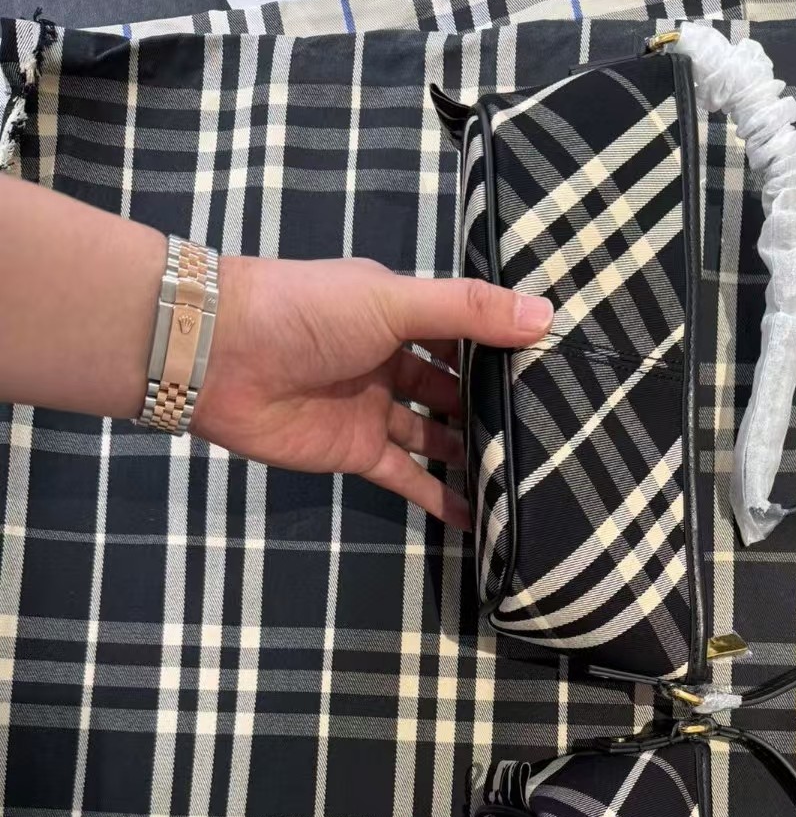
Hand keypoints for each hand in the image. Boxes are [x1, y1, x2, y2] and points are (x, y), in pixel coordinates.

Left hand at [191, 255, 553, 528]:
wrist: (218, 356)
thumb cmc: (306, 312)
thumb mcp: (394, 300)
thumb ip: (467, 310)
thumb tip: (545, 315)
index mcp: (398, 313)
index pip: (463, 333)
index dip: (503, 350)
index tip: (556, 370)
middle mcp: (390, 361)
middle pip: (453, 388)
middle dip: (491, 406)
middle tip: (552, 430)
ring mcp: (374, 410)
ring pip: (434, 435)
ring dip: (470, 453)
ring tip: (525, 474)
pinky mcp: (355, 453)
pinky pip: (406, 476)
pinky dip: (439, 496)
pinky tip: (479, 516)